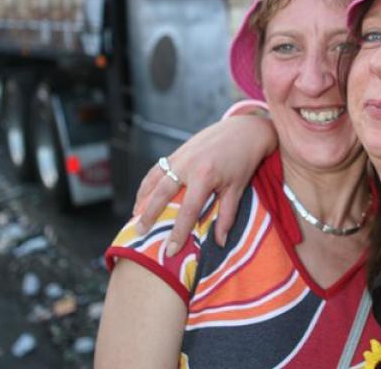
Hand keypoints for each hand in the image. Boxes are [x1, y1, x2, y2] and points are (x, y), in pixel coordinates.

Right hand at [133, 115, 276, 251]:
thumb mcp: (237, 189)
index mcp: (204, 176)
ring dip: (143, 199)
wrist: (245, 130)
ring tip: (135, 217)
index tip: (170, 250)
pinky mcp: (178, 150)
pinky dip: (148, 183)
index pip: (187, 211)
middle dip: (149, 216)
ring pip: (154, 180)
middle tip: (139, 234)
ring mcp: (180, 156)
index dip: (178, 233)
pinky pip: (158, 168)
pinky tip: (143, 196)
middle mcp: (187, 165)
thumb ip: (227, 216)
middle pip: (161, 194)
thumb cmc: (243, 161)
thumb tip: (219, 243)